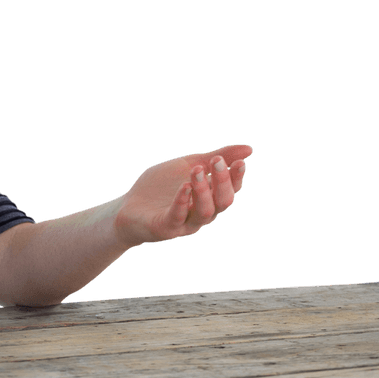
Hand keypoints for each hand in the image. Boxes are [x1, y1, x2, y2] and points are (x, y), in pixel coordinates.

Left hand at [113, 144, 252, 248]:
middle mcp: (202, 214)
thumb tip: (249, 149)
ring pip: (204, 212)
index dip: (236, 177)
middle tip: (215, 161)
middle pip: (223, 201)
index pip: (231, 190)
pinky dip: (182, 201)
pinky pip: (177, 216)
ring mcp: (185, 223)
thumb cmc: (160, 188)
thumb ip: (213, 158)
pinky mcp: (166, 228)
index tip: (239, 161)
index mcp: (209, 199)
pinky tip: (184, 186)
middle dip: (222, 181)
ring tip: (195, 169)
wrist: (128, 208)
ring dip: (202, 190)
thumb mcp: (187, 166)